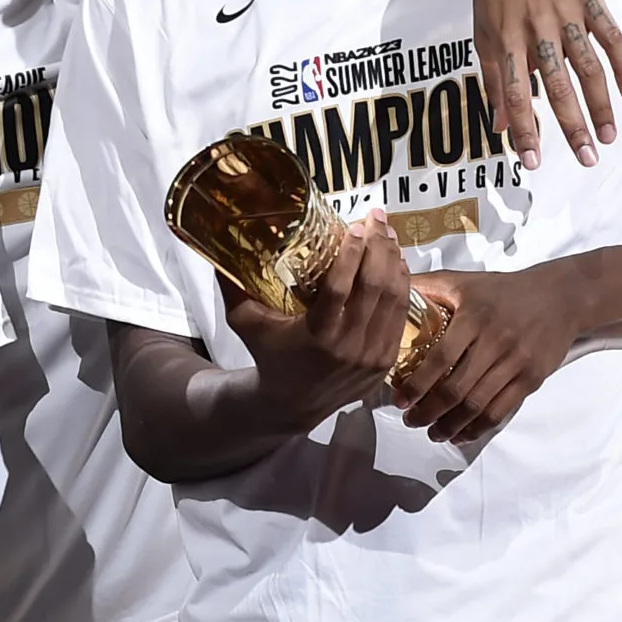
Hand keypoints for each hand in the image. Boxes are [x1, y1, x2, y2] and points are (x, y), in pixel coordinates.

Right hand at [225, 211, 410, 432]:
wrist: (291, 404)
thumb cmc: (267, 354)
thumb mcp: (244, 322)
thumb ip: (233, 285)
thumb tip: (219, 243)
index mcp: (316, 336)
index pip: (340, 288)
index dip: (351, 254)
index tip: (354, 226)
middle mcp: (349, 346)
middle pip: (374, 287)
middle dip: (379, 246)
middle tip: (376, 217)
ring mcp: (372, 355)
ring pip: (393, 298)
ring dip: (394, 260)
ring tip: (387, 232)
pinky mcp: (386, 361)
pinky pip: (400, 316)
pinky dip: (402, 286)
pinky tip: (397, 263)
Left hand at [393, 265, 585, 441]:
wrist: (559, 297)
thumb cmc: (503, 290)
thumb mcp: (463, 281)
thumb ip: (426, 286)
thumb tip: (387, 289)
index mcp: (473, 317)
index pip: (439, 359)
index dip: (417, 385)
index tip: (399, 400)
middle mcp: (495, 342)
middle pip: (456, 389)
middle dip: (428, 412)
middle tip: (410, 421)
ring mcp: (516, 363)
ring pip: (478, 405)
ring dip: (450, 426)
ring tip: (432, 433)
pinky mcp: (532, 379)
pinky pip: (502, 411)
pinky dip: (478, 428)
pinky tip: (461, 435)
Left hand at [466, 0, 621, 169]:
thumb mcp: (482, 29)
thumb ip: (492, 77)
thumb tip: (498, 125)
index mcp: (504, 39)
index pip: (514, 95)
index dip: (524, 130)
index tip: (533, 162)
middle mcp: (535, 28)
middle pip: (556, 86)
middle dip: (572, 126)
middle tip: (587, 160)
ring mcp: (565, 11)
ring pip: (587, 66)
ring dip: (600, 104)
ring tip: (609, 136)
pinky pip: (610, 33)